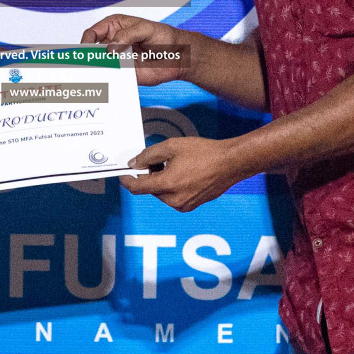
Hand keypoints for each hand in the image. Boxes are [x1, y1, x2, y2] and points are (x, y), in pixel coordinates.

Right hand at [81, 14, 192, 85]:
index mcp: (114, 27)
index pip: (92, 33)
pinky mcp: (124, 74)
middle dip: (86, 58)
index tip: (85, 51)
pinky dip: (107, 82)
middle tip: (84, 66)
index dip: (86, 41)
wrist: (179, 57)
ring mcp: (117, 59)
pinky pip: (112, 78)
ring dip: (94, 72)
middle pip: (92, 51)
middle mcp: (113, 43)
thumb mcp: (146, 29)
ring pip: (99, 66)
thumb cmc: (165, 37)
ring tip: (91, 78)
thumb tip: (111, 47)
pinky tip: (106, 84)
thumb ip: (127, 35)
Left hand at [119, 136, 246, 212]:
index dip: (127, 180)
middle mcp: (174, 200)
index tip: (123, 174)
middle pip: (151, 189)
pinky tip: (184, 173)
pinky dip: (173, 187)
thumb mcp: (172, 147)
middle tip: (159, 160)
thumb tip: (134, 163)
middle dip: (150, 176)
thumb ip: (149, 155)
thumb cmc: (204, 153)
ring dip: (162, 181)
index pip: (138, 188)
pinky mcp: (192, 206)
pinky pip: (174, 197)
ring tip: (176, 165)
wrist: (230, 163)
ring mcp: (184, 205)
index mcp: (167, 185)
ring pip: (162, 193)